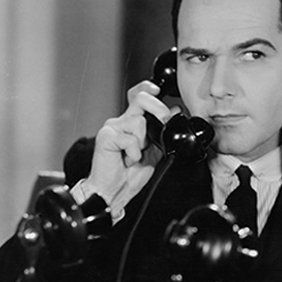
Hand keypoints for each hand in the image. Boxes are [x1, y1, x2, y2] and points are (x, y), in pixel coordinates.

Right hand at [83, 80, 178, 208]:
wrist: (112, 192)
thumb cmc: (128, 175)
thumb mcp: (154, 152)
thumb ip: (163, 132)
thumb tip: (176, 111)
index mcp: (131, 123)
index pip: (138, 96)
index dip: (147, 89)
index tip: (158, 90)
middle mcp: (121, 122)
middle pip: (140, 99)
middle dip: (158, 109)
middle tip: (164, 121)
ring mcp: (112, 128)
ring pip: (138, 122)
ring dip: (143, 143)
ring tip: (134, 156)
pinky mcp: (106, 137)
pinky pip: (130, 139)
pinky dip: (134, 154)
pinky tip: (127, 161)